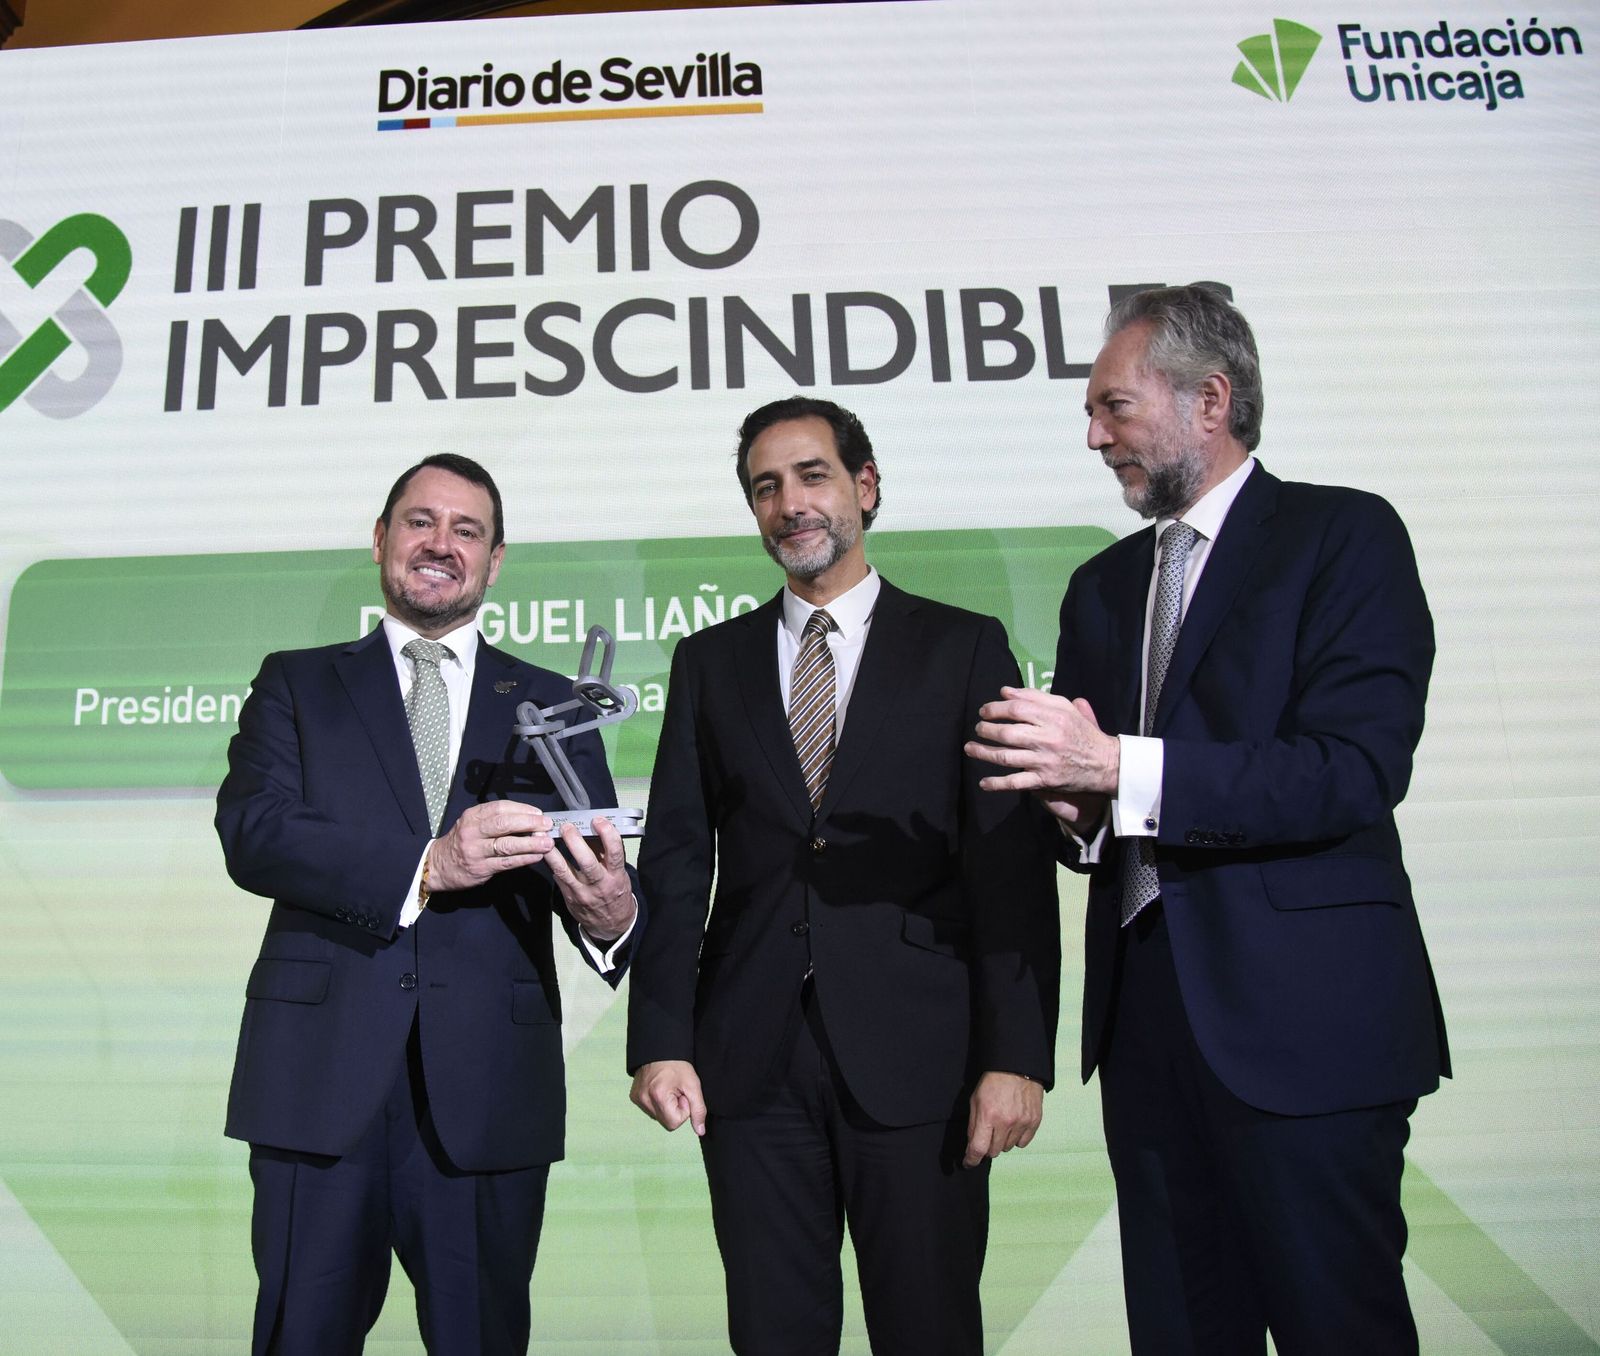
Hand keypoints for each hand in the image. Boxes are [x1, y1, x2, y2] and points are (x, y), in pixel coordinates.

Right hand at [427, 801, 554, 891]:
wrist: (438, 865)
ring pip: (507, 845)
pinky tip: (536, 856)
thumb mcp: (472, 823)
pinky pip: (506, 863)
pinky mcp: (480, 868)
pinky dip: (523, 859)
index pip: (500, 808)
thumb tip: (529, 819)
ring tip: (547, 843)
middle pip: (504, 824)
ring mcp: (475, 851)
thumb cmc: (462, 842)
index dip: (522, 809)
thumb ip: (496, 820)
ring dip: (530, 843)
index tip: (539, 813)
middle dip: (529, 823)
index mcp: (472, 816)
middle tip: (547, 825)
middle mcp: (472, 831)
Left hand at [544, 816, 636, 942]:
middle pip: (588, 863)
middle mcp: (600, 885)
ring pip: (565, 871)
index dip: (607, 835)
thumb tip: (592, 829)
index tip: (599, 820)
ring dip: (553, 852)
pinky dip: (551, 863)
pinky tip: (544, 851)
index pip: (614, 854)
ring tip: (544, 837)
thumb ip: (606, 853)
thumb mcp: (618, 873)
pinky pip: (558, 878)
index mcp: (616, 876)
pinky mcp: (569, 897)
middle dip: (575, 843)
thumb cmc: (615, 891)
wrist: (611, 923)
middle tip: (566, 827)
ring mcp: (582, 893)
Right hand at [630, 1060, 706, 1135]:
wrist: (660, 1048)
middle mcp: (643, 1100)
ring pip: (657, 1116)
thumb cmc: (678, 1065)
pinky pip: (649, 1109)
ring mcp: (637, 1098)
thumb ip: (698, 1109)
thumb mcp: (693, 1085)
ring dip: (666, 1106)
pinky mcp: (634, 1096)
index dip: (683, 1110)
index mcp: (658, 1096)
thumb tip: (700, 1131)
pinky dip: (657, 1103)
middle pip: (665, 1122)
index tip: (683, 1094)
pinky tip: (660, 1089)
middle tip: (677, 1091)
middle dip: (674, 1110)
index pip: (674, 1123)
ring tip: (668, 1088)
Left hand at [963, 1071, 1043, 1167]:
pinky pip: (1022, 1143)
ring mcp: (1022, 1122)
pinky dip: (1016, 1139)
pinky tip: (1014, 1126)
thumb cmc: (993, 1082)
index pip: (978, 1148)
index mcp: (988, 1115)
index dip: (971, 1159)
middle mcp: (1006, 1122)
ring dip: (1002, 1141)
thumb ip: (973, 1124)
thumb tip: (972, 1146)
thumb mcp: (976, 1100)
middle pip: (993, 1151)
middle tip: (987, 1135)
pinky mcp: (1034, 1122)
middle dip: (987, 1147)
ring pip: (1007, 1147)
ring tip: (1002, 1125)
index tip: (968, 1163)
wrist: (1018, 1068)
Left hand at [965, 688, 1119, 797]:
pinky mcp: (1044, 780)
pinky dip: (997, 784)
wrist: (1104, 763)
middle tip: (978, 728)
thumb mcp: (1064, 708)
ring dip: (984, 753)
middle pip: (1007, 733)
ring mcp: (1044, 761)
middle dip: (986, 730)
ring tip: (970, 748)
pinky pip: (1016, 783)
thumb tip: (1005, 691)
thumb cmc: (1082, 731)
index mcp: (1053, 717)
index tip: (984, 711)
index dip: (995, 709)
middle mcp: (1047, 738)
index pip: (1017, 709)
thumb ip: (1035, 697)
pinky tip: (983, 782)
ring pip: (1006, 757)